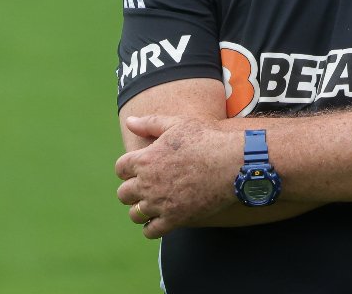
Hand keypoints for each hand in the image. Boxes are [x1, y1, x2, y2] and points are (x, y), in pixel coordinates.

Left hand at [114, 115, 240, 238]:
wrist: (231, 163)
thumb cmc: (205, 140)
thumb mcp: (176, 123)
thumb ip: (149, 123)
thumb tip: (129, 121)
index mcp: (144, 159)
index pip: (120, 169)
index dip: (127, 169)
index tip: (138, 170)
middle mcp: (147, 183)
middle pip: (123, 194)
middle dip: (131, 190)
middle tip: (145, 188)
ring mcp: (160, 203)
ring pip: (135, 214)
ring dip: (140, 210)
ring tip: (152, 205)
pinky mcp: (175, 219)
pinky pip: (151, 231)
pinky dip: (151, 228)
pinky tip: (160, 220)